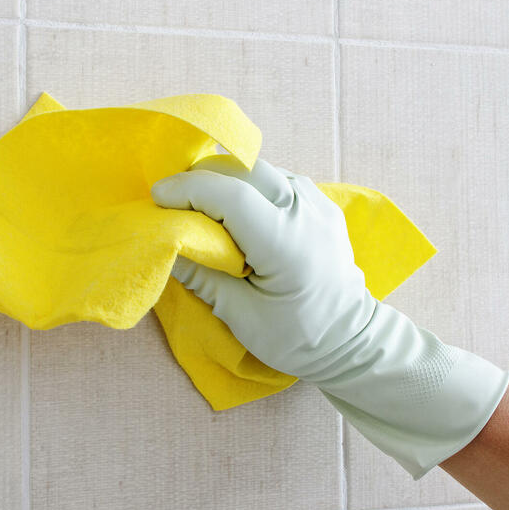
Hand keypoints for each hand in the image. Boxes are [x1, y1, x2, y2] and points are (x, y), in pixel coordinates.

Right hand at [151, 154, 508, 479]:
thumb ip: (201, 275)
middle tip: (172, 200)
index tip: (156, 198)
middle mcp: (305, 210)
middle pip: (244, 169)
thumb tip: (163, 243)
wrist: (352, 340)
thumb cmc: (296, 338)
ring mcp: (318, 202)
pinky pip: (277, 179)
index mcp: (285, 241)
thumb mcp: (240, 316)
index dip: (188, 190)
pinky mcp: (321, 203)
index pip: (229, 193)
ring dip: (226, 179)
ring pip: (261, 169)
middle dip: (202, 177)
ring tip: (200, 204)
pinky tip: (236, 211)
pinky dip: (249, 186)